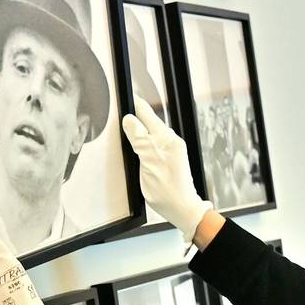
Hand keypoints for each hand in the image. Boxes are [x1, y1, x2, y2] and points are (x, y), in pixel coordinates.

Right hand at [120, 92, 212, 241]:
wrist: (184, 209)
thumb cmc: (167, 191)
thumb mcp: (149, 164)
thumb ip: (139, 140)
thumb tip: (130, 120)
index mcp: (166, 139)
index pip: (146, 114)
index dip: (134, 104)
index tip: (125, 95)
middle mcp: (171, 141)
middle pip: (149, 121)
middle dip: (136, 114)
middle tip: (121, 108)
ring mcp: (172, 149)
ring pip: (151, 132)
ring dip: (139, 128)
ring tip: (126, 124)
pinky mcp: (171, 158)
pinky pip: (155, 143)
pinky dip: (144, 140)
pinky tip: (137, 144)